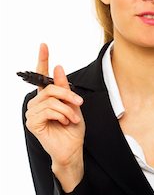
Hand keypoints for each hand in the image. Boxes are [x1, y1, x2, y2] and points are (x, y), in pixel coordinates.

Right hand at [25, 43, 85, 191]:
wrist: (73, 149)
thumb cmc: (73, 129)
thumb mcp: (73, 105)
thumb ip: (64, 88)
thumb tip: (58, 67)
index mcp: (46, 97)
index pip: (41, 76)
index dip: (42, 59)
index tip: (44, 45)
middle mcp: (37, 103)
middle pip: (49, 88)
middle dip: (67, 94)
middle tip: (79, 103)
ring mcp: (33, 113)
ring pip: (50, 99)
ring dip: (66, 108)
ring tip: (72, 118)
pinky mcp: (32, 123)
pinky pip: (48, 110)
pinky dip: (60, 115)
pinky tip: (64, 122)